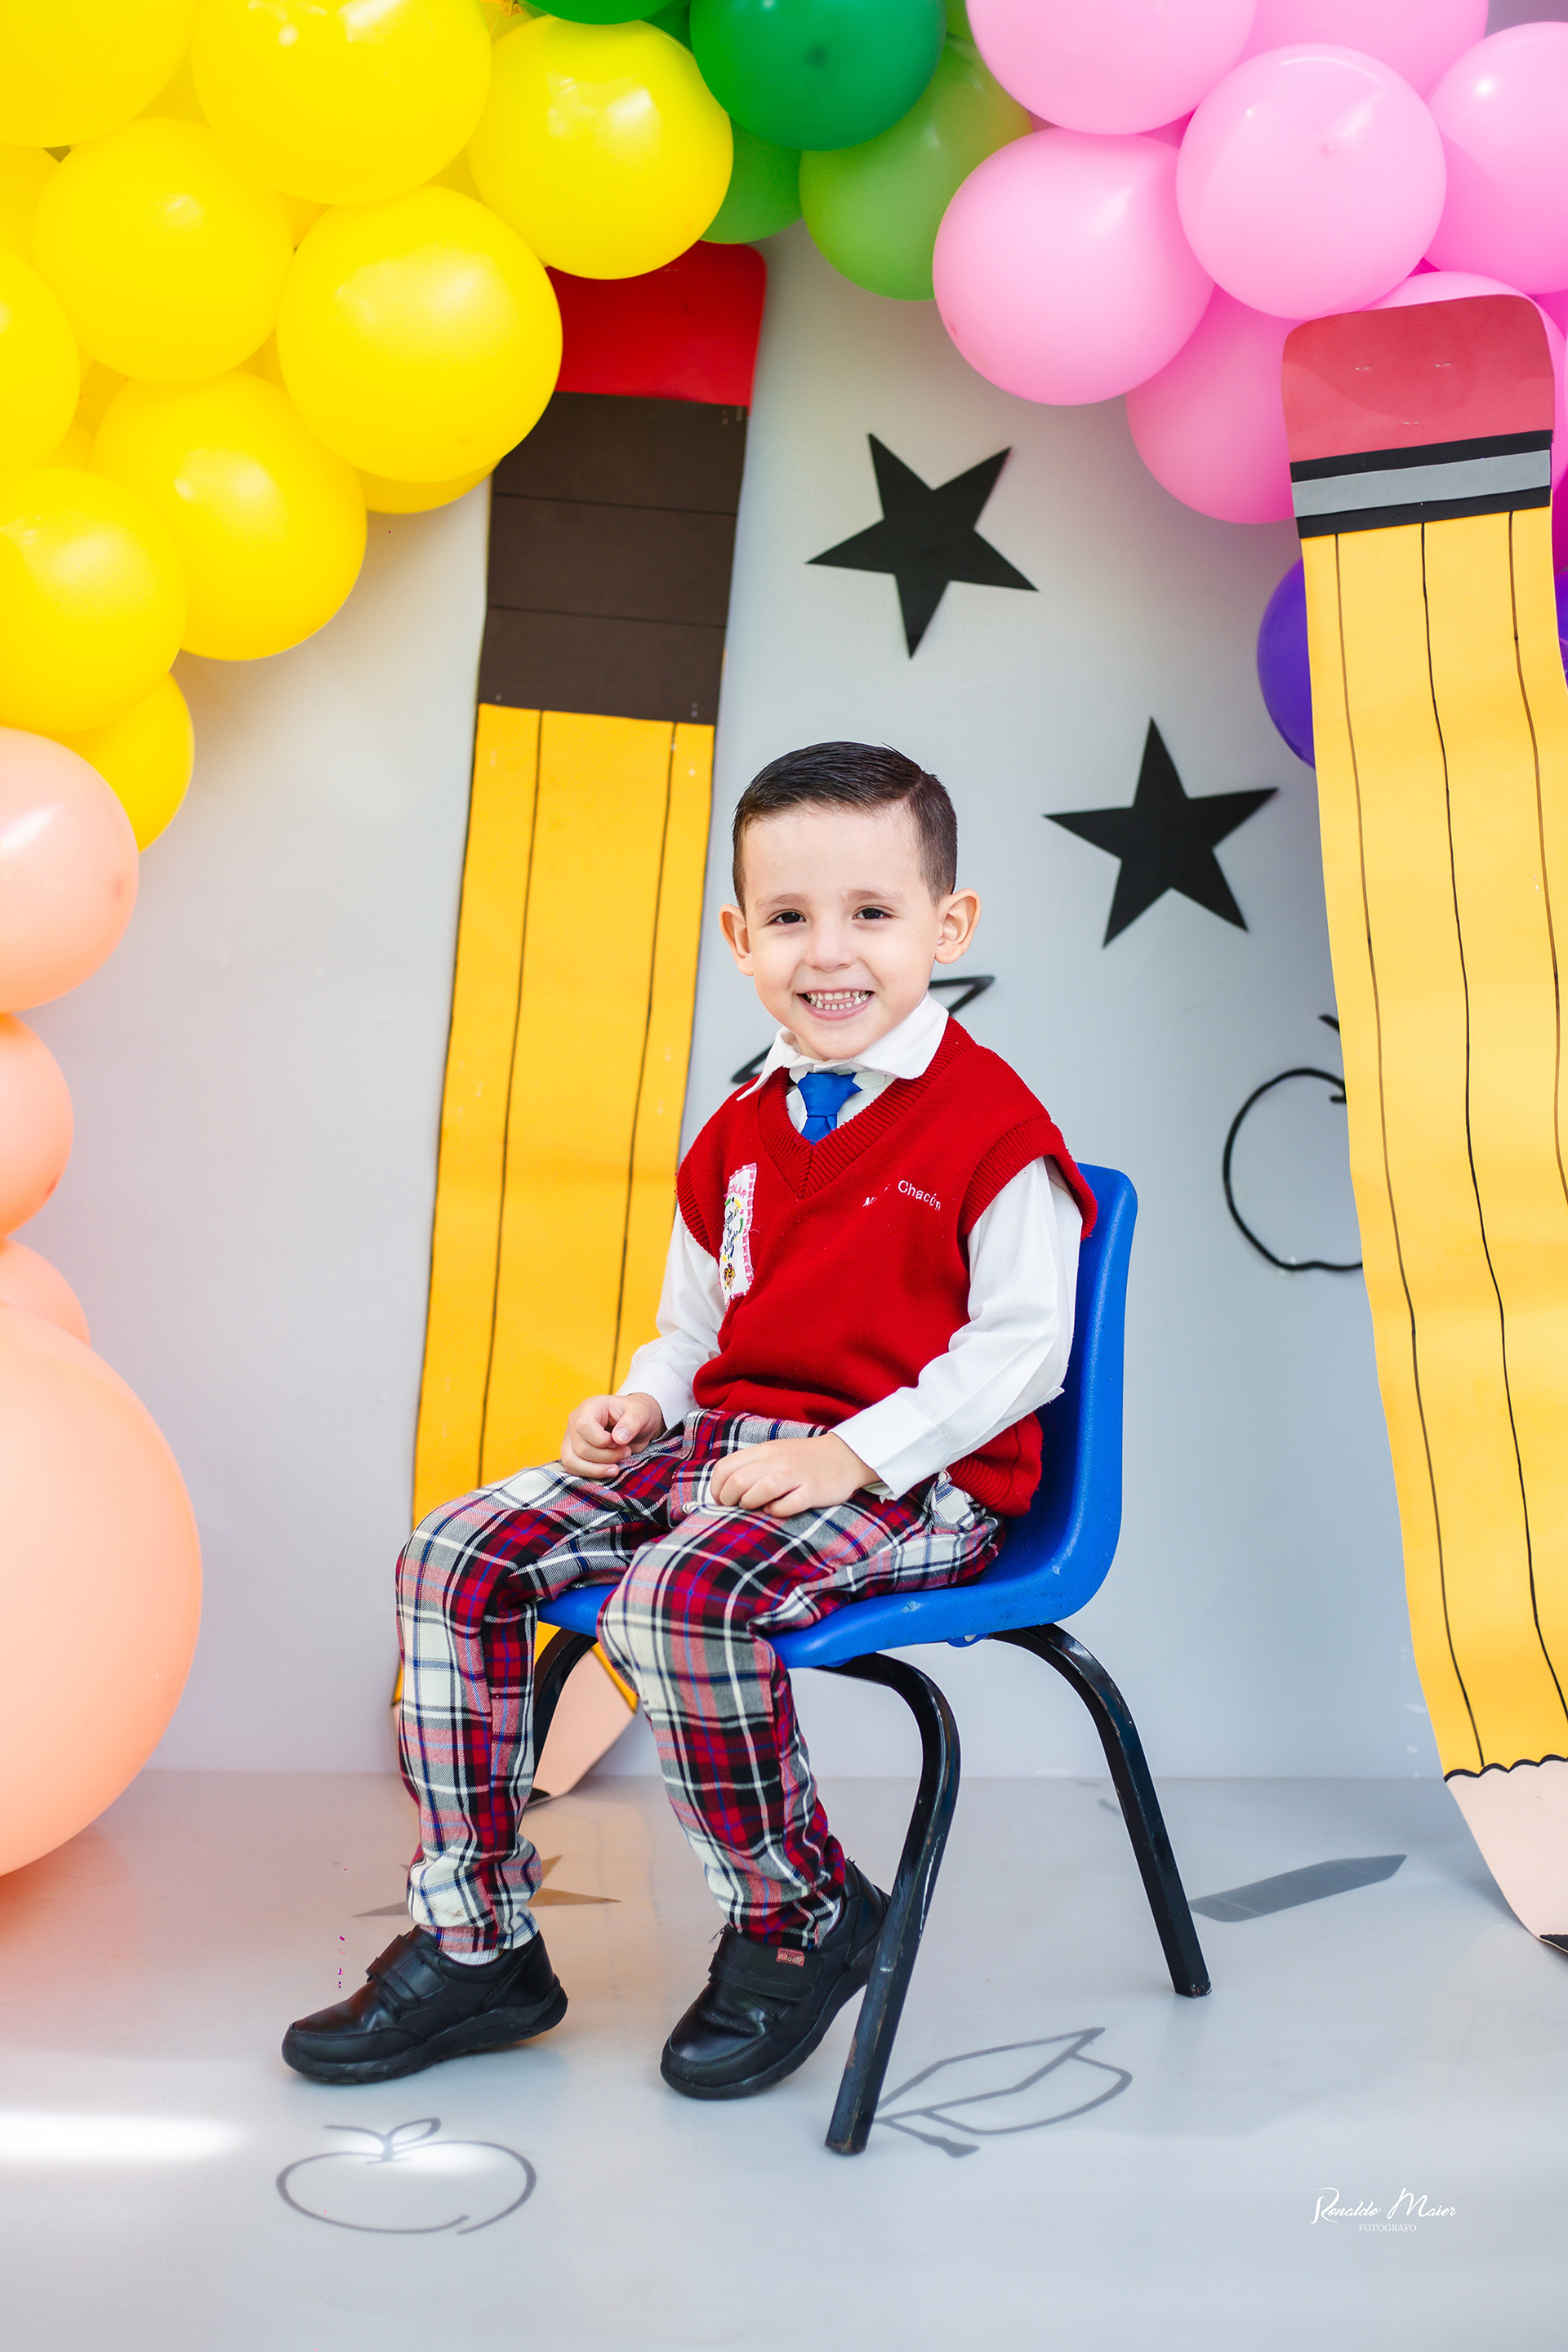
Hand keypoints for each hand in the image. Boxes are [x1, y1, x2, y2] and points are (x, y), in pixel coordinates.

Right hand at [562, 1392, 664, 1480]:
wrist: (636, 1422)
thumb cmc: (637, 1414)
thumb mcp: (642, 1413)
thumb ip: (632, 1423)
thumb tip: (619, 1438)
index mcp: (590, 1407)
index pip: (584, 1426)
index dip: (603, 1441)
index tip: (621, 1442)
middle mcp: (575, 1421)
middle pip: (581, 1448)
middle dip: (607, 1457)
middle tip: (626, 1452)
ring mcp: (571, 1437)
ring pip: (572, 1461)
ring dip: (597, 1469)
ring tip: (616, 1467)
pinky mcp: (572, 1452)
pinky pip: (572, 1468)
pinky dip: (591, 1474)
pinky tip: (607, 1470)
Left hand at [708, 1432, 875, 1518]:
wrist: (844, 1456)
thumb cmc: (802, 1459)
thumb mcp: (773, 1453)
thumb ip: (750, 1465)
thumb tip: (723, 1489)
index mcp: (764, 1451)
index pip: (725, 1467)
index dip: (716, 1488)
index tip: (721, 1500)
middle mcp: (777, 1461)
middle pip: (739, 1480)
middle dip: (729, 1499)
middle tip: (735, 1507)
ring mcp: (796, 1475)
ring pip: (761, 1489)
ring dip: (750, 1503)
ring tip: (755, 1507)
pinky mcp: (812, 1491)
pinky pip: (788, 1505)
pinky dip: (776, 1511)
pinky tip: (776, 1510)